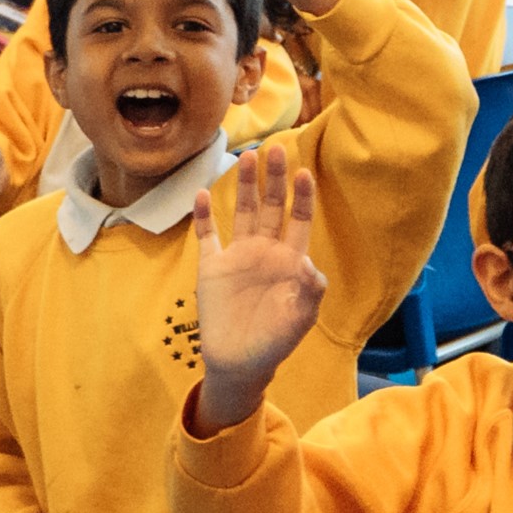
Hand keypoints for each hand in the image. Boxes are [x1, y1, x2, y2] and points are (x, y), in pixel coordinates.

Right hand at [192, 146, 325, 435]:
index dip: (301, 197)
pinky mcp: (212, 267)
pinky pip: (208, 236)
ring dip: (245, 186)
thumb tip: (308, 263)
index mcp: (290, 260)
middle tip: (275, 149)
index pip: (299, 220)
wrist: (239, 363)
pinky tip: (203, 193)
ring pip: (242, 212)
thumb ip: (309, 291)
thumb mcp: (300, 318)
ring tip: (248, 157)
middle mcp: (265, 251)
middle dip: (274, 179)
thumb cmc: (275, 342)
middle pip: (271, 207)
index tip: (303, 172)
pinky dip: (205, 215)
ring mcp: (238, 256)